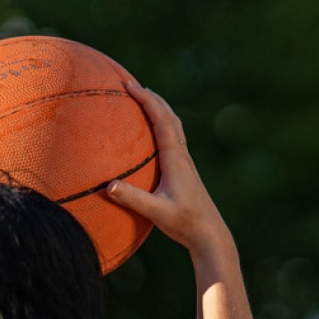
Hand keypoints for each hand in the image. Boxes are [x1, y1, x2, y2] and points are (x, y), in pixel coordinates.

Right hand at [107, 82, 227, 253]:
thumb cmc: (185, 223)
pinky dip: (161, 126)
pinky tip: (151, 134)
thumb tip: (108, 185)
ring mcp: (184, 163)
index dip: (146, 100)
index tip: (129, 85)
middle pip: (169, 116)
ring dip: (158, 109)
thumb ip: (133, 199)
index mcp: (176, 159)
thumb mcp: (157, 212)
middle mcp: (182, 156)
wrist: (209, 234)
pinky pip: (172, 139)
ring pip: (173, 126)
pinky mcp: (184, 172)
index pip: (161, 120)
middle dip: (150, 97)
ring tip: (141, 100)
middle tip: (130, 84)